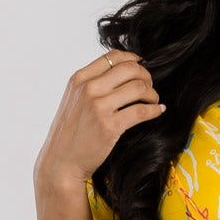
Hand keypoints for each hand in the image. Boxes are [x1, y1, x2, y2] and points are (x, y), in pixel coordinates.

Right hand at [33, 49, 164, 188]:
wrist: (61, 162)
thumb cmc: (69, 134)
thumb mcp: (73, 101)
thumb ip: (91, 86)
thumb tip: (119, 75)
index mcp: (80, 79)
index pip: (113, 56)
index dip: (133, 59)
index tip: (142, 68)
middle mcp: (89, 89)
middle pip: (130, 68)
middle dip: (146, 76)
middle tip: (150, 86)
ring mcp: (99, 107)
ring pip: (139, 88)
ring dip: (152, 93)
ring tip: (154, 101)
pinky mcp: (110, 126)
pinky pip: (142, 111)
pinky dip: (155, 110)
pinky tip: (158, 111)